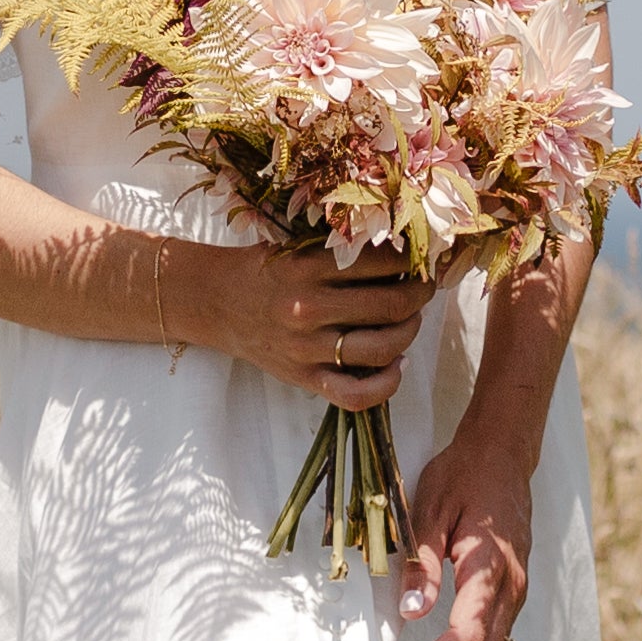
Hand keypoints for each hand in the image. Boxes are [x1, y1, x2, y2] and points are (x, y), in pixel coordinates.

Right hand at [199, 245, 429, 410]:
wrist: (216, 303)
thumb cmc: (264, 269)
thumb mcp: (296, 246)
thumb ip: (339, 247)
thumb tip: (401, 246)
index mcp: (307, 267)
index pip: (381, 263)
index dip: (412, 260)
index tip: (422, 256)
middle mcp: (308, 308)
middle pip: (390, 306)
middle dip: (419, 294)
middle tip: (425, 287)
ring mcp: (306, 348)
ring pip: (381, 348)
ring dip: (410, 333)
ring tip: (412, 320)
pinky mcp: (304, 378)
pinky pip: (356, 394)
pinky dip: (386, 385)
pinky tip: (398, 365)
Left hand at [385, 421, 536, 640]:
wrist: (502, 454)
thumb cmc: (463, 475)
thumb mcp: (429, 512)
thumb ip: (422, 565)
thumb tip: (411, 613)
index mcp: (488, 567)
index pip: (465, 636)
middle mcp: (511, 586)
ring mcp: (517, 590)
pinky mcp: (514, 589)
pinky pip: (495, 636)